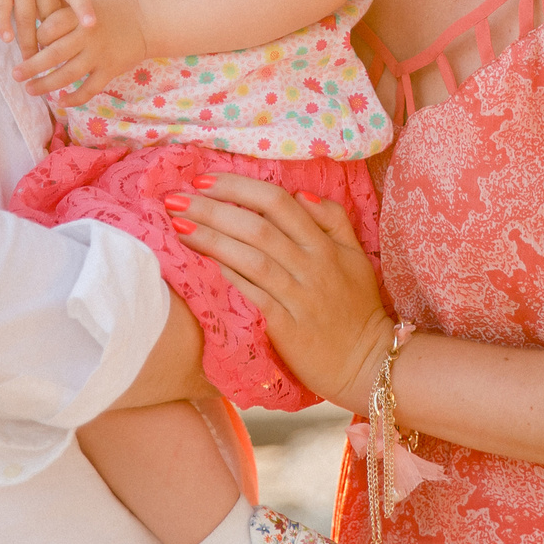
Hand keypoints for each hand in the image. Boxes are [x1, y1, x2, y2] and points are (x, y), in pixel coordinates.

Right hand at [0, 0, 91, 59]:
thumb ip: (68, 0)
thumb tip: (77, 37)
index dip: (83, 9)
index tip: (91, 25)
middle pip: (48, 14)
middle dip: (51, 40)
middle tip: (54, 64)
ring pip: (25, 16)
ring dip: (27, 41)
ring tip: (30, 63)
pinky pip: (1, 7)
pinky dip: (3, 24)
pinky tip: (7, 40)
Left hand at [14, 0, 147, 103]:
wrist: (147, 21)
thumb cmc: (112, 10)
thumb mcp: (87, 2)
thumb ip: (65, 16)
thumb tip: (37, 35)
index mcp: (79, 15)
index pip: (48, 29)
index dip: (36, 39)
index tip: (31, 45)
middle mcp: (87, 36)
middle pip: (53, 54)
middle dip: (31, 67)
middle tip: (16, 75)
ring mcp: (99, 55)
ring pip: (67, 75)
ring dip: (46, 85)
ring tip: (31, 89)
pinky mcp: (110, 70)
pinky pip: (88, 89)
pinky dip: (74, 98)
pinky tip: (61, 101)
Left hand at [177, 175, 395, 413]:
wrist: (368, 363)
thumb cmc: (358, 308)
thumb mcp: (356, 256)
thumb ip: (333, 219)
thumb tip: (299, 194)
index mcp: (325, 244)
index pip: (278, 202)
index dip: (239, 187)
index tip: (204, 180)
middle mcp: (312, 265)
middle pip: (257, 226)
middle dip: (213, 208)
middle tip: (175, 199)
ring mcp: (299, 296)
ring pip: (250, 258)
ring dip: (210, 238)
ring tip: (178, 225)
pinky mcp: (286, 326)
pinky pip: (251, 294)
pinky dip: (226, 275)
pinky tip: (201, 263)